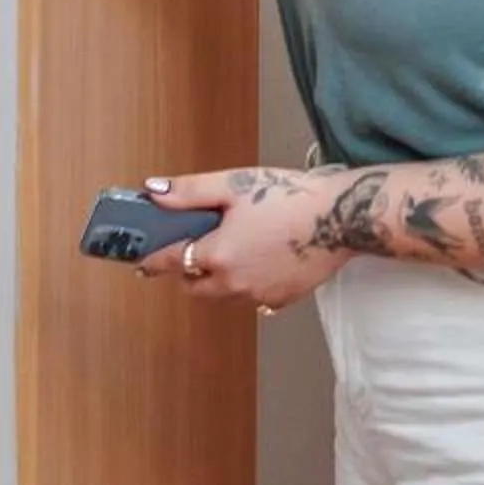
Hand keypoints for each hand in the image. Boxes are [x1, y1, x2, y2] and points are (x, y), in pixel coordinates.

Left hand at [142, 169, 350, 311]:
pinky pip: (251, 299)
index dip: (154, 259)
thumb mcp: (235, 183)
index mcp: (218, 255)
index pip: (172, 262)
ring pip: (222, 295)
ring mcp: (258, 297)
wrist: (340, 218)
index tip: (142, 261)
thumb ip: (190, 191)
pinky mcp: (281, 301)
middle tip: (197, 247)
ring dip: (217, 280)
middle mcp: (233, 284)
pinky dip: (246, 285)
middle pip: (194, 286)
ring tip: (233, 250)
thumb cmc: (289, 197)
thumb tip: (153, 193)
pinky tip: (260, 261)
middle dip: (189, 271)